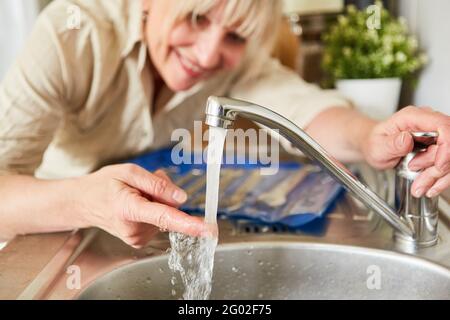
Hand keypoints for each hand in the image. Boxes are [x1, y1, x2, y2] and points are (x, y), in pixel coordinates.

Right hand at [75, 164, 208, 247]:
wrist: (83, 203)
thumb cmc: (104, 185)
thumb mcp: (129, 172)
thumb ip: (157, 184)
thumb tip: (182, 198)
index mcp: (129, 209)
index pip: (164, 217)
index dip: (188, 223)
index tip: (207, 229)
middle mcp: (134, 228)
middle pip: (168, 209)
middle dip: (162, 193)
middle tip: (139, 187)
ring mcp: (137, 237)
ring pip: (165, 213)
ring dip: (156, 200)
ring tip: (135, 195)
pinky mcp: (140, 240)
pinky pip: (159, 220)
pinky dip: (153, 208)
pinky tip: (137, 203)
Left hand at [363, 106, 449, 197]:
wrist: (373, 146)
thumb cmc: (374, 142)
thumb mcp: (377, 146)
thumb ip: (392, 143)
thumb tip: (406, 139)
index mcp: (413, 117)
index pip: (443, 126)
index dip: (447, 147)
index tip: (438, 166)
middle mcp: (427, 124)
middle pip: (449, 145)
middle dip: (438, 168)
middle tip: (419, 180)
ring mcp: (435, 136)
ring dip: (439, 176)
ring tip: (420, 186)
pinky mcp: (438, 148)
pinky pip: (447, 165)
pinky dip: (441, 179)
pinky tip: (429, 186)